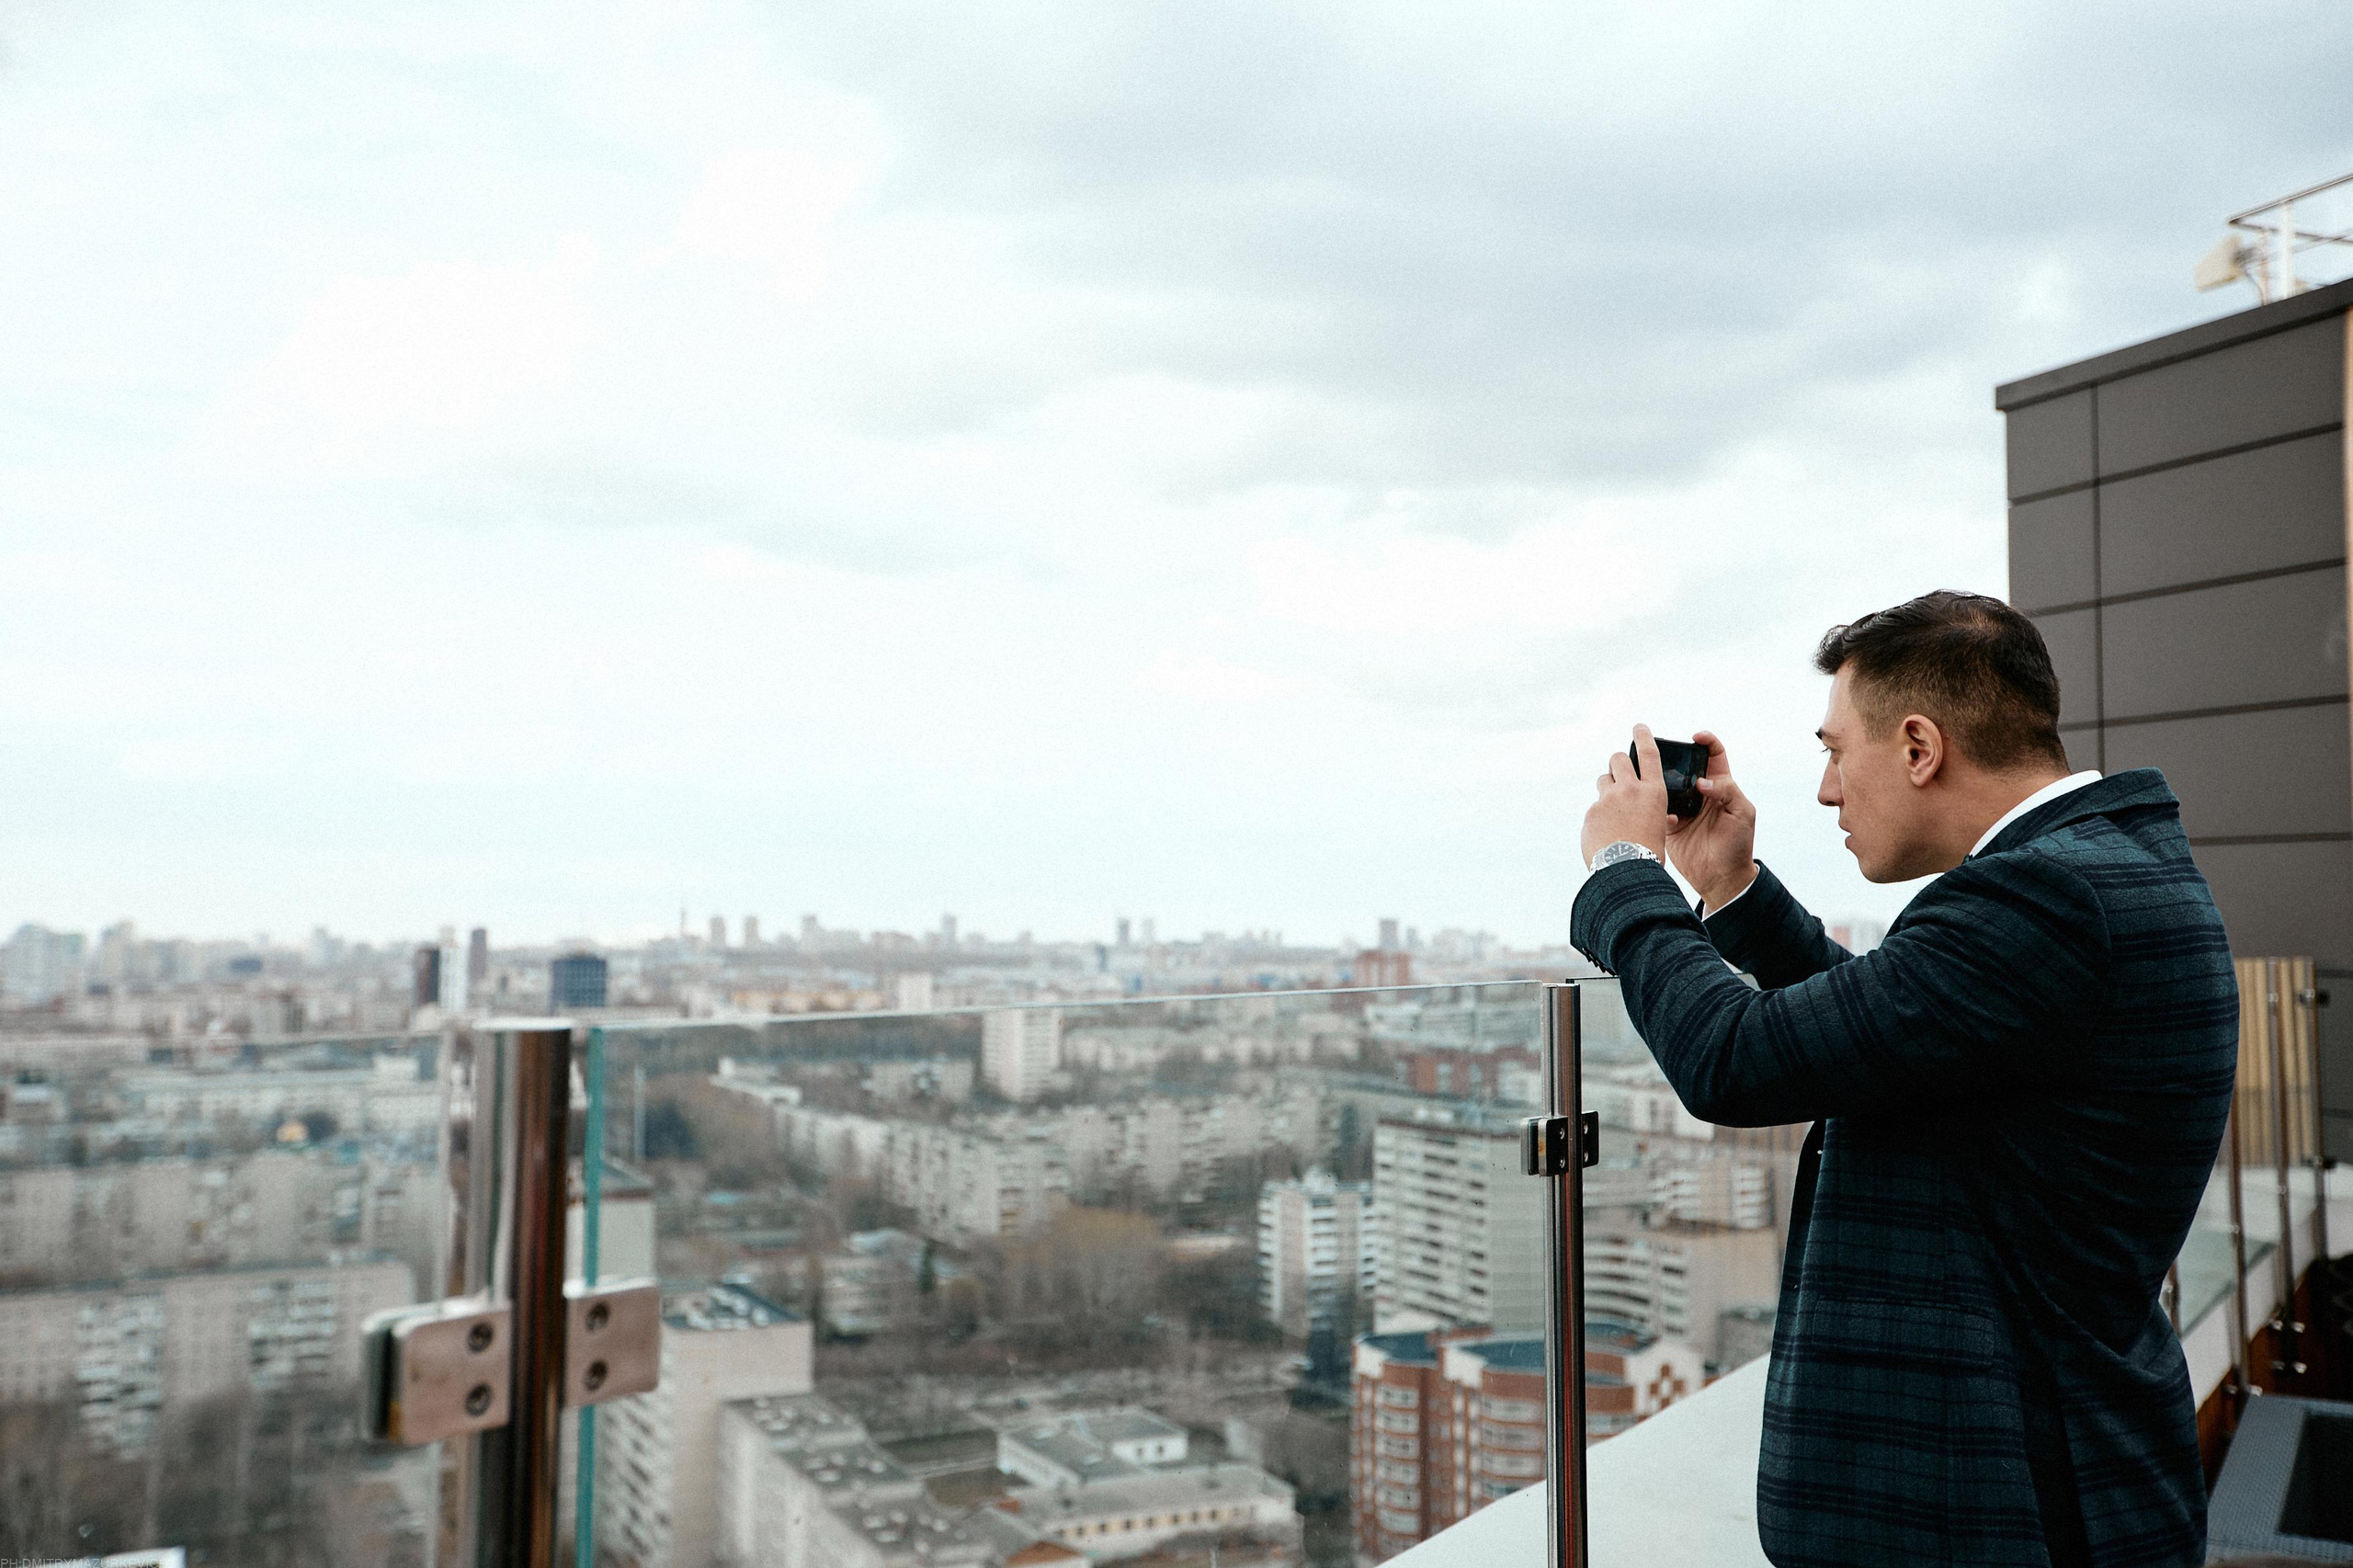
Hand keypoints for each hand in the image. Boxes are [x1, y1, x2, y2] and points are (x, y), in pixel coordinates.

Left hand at [1581, 725, 1671, 868]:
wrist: (1626, 871)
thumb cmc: (1649, 854)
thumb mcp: (1662, 830)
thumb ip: (1660, 817)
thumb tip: (1666, 818)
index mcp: (1653, 792)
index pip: (1649, 754)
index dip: (1643, 736)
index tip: (1639, 727)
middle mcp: (1629, 790)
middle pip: (1617, 759)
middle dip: (1618, 763)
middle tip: (1619, 772)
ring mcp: (1607, 799)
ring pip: (1603, 781)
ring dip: (1607, 789)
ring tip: (1613, 810)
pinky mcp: (1591, 812)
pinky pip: (1594, 808)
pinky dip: (1599, 817)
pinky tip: (1605, 835)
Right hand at [1665, 729, 1758, 912]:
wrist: (1721, 877)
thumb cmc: (1738, 844)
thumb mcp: (1742, 813)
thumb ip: (1727, 791)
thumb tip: (1702, 782)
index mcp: (1720, 785)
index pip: (1713, 754)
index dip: (1706, 741)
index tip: (1695, 737)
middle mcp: (1699, 793)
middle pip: (1684, 766)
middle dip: (1675, 757)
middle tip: (1665, 755)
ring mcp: (1682, 807)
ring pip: (1667, 785)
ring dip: (1660, 781)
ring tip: (1656, 781)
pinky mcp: (1669, 824)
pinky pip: (1657, 810)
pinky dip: (1657, 809)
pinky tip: (1665, 817)